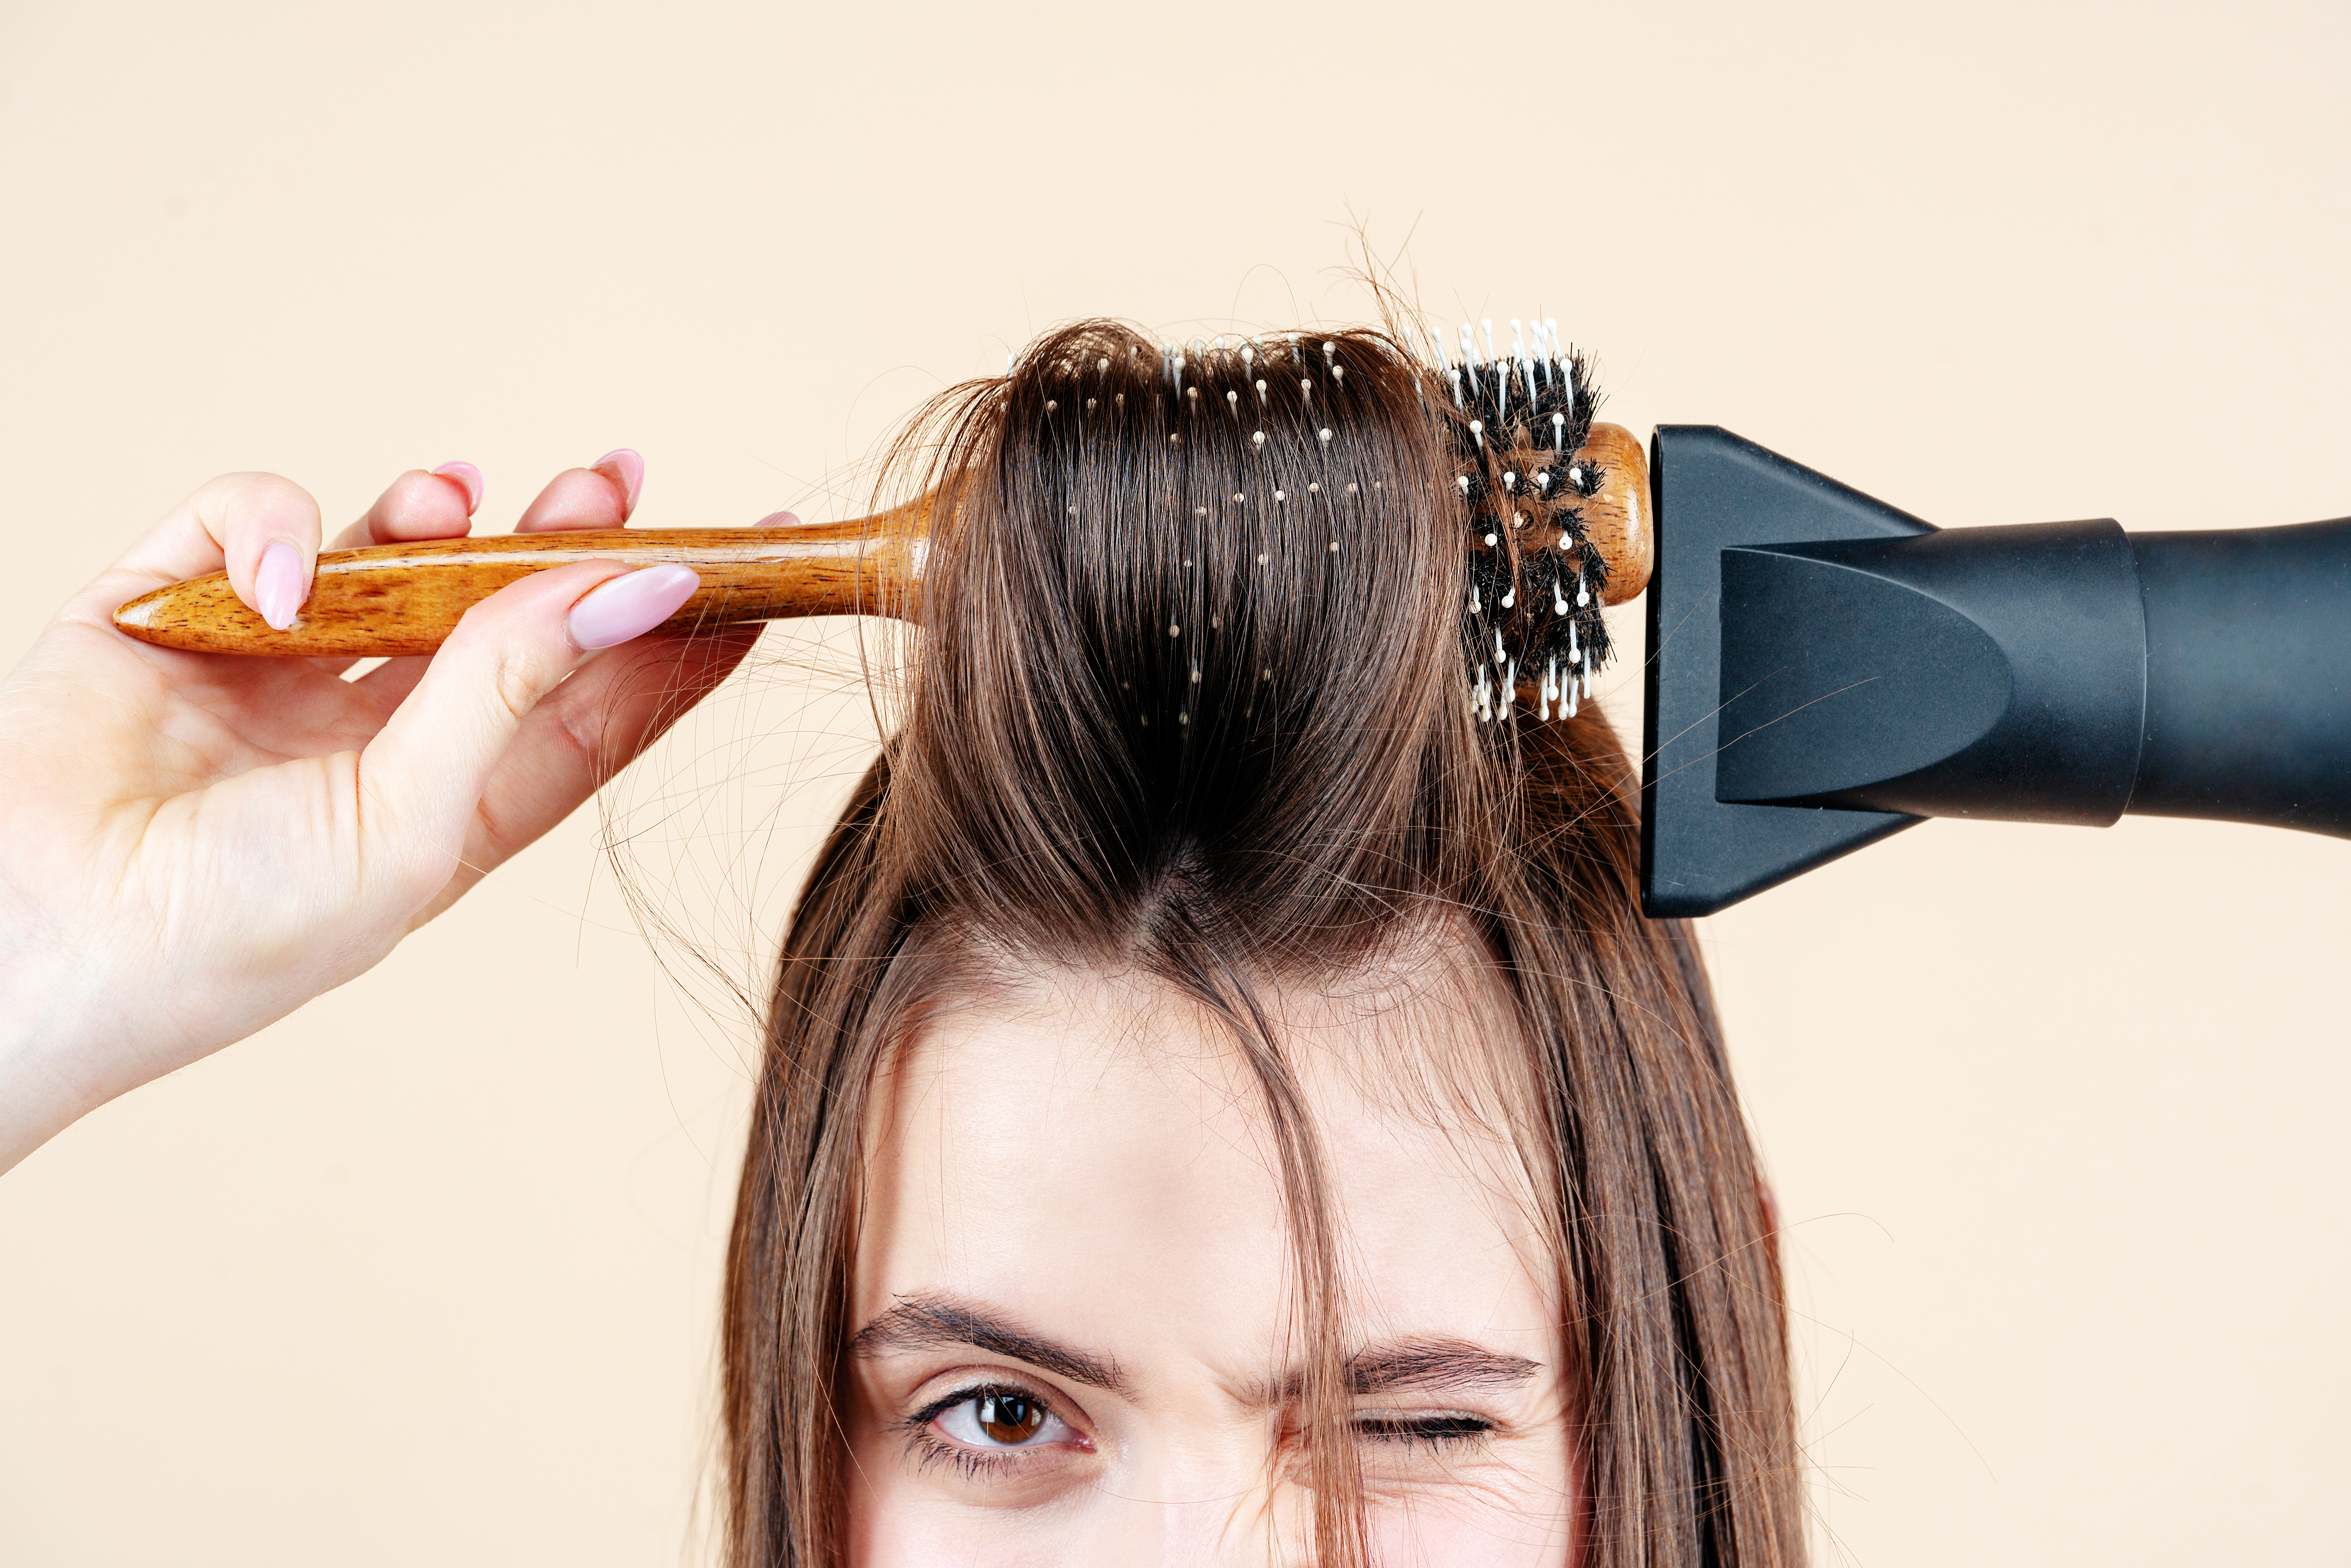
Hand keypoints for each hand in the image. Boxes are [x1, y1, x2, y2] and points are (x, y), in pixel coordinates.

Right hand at [0, 452, 765, 1171]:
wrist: (38, 945)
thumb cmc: (231, 929)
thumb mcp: (408, 823)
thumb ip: (515, 692)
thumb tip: (641, 590)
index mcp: (451, 800)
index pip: (595, 701)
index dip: (674, 633)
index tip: (758, 563)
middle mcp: (376, 727)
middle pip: (502, 611)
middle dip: (562, 539)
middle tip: (618, 478)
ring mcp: (275, 665)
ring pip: (386, 551)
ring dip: (436, 511)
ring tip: (461, 497)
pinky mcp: (173, 610)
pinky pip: (248, 522)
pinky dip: (275, 523)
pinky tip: (284, 578)